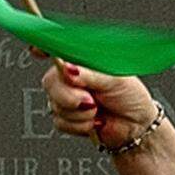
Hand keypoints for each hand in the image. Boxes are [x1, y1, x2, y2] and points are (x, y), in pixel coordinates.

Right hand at [29, 47, 155, 149]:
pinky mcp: (67, 117)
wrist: (136, 126)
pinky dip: (79, 125)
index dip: (43, 48)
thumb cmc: (130, 97)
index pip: (57, 49)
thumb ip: (90, 74)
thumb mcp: (114, 79)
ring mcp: (67, 98)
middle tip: (90, 99)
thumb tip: (68, 69)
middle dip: (69, 95)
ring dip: (80, 113)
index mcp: (82, 62)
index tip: (37, 51)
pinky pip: (60, 122)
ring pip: (55, 105)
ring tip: (97, 110)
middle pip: (50, 81)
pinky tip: (94, 121)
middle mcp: (71, 78)